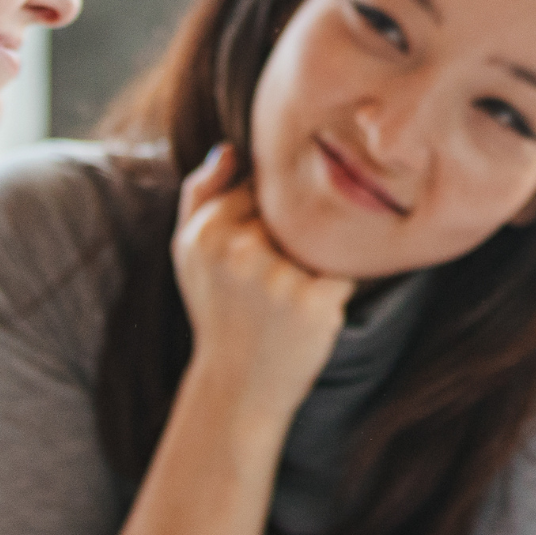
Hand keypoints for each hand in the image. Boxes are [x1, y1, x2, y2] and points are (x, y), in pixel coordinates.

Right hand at [170, 146, 351, 422]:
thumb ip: (200, 193)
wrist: (236, 387)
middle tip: (275, 279)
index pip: (258, 189)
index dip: (264, 218)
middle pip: (292, 210)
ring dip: (316, 259)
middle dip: (293, 236)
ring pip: (321, 236)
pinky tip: (312, 311)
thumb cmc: (217, 312)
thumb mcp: (189, 253)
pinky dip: (336, 285)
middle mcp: (239, 250)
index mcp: (206, 232)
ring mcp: (277, 277)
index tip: (257, 251)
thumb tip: (231, 147)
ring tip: (289, 296)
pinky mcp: (314, 302)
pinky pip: (346, 269)